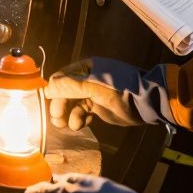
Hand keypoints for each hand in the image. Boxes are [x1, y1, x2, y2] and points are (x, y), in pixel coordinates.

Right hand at [47, 58, 172, 130]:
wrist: (145, 104)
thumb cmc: (120, 90)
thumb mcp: (95, 87)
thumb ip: (70, 87)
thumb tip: (47, 88)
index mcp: (84, 68)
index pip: (60, 78)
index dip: (52, 91)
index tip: (48, 104)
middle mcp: (85, 80)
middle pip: (63, 93)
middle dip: (59, 107)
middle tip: (58, 120)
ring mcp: (90, 94)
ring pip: (70, 105)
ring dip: (68, 115)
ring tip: (74, 124)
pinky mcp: (96, 107)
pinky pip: (79, 113)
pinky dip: (78, 119)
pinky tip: (84, 123)